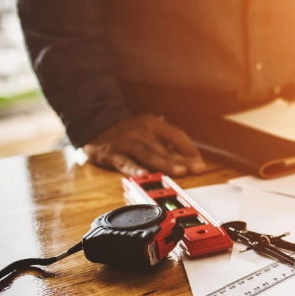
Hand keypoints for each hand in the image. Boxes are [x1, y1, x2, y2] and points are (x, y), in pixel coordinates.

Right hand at [83, 114, 205, 176]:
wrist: (94, 120)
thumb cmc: (127, 130)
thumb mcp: (148, 129)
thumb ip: (167, 141)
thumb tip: (192, 157)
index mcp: (153, 124)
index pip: (176, 135)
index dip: (189, 149)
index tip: (200, 162)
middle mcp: (141, 132)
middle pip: (164, 148)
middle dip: (181, 160)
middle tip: (195, 169)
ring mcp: (126, 142)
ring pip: (148, 154)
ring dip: (164, 163)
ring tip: (179, 171)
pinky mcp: (111, 153)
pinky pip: (124, 162)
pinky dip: (134, 168)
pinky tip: (144, 175)